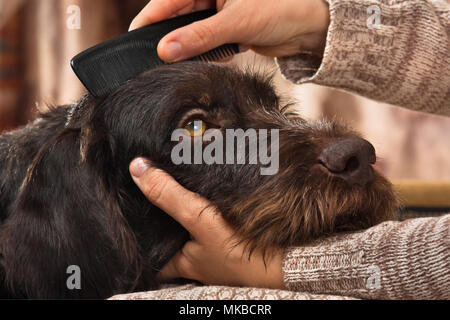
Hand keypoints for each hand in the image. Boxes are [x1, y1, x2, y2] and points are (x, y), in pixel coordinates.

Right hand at [129, 0, 329, 61]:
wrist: (308, 27)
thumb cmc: (280, 10)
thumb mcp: (236, 22)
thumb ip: (200, 37)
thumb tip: (166, 51)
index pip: (168, 0)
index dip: (150, 21)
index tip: (134, 41)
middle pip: (176, 17)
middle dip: (166, 38)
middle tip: (151, 60)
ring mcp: (216, 12)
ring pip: (189, 31)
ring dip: (183, 48)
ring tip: (170, 64)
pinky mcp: (225, 29)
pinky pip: (204, 42)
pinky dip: (199, 52)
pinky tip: (193, 61)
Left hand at [129, 158, 284, 288]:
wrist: (290, 261)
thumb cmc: (242, 250)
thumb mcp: (200, 221)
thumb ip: (170, 197)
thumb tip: (137, 168)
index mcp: (180, 261)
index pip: (148, 251)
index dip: (135, 235)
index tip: (124, 214)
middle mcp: (195, 258)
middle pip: (168, 236)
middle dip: (160, 217)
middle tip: (148, 189)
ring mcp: (214, 250)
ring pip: (190, 227)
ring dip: (184, 208)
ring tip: (173, 182)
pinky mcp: (233, 239)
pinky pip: (210, 221)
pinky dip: (205, 207)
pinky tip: (207, 190)